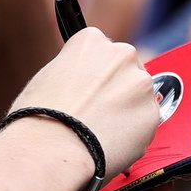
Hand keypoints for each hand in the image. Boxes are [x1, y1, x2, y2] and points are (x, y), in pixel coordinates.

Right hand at [10, 25, 160, 174]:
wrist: (50, 150)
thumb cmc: (38, 118)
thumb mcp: (48, 77)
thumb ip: (75, 71)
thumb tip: (84, 82)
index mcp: (92, 40)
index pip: (101, 50)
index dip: (93, 74)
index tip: (88, 89)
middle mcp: (122, 54)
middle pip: (125, 69)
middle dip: (115, 88)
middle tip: (96, 113)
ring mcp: (140, 84)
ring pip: (138, 97)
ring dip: (126, 110)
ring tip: (100, 132)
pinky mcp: (152, 114)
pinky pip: (144, 123)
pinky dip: (132, 134)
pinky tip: (109, 143)